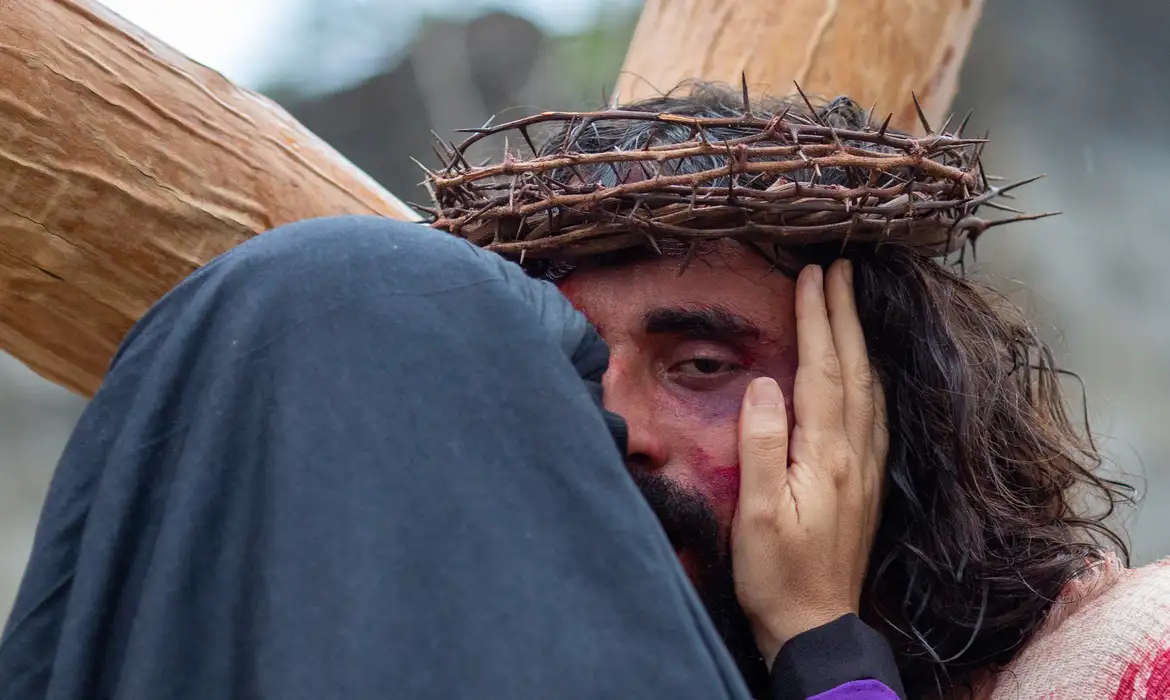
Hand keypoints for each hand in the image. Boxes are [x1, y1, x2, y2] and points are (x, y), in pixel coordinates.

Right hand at [730, 259, 888, 665]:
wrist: (815, 624)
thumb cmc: (776, 572)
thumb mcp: (758, 513)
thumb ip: (761, 445)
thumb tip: (765, 385)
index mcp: (826, 454)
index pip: (823, 370)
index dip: (818, 319)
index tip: (814, 274)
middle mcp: (855, 454)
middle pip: (854, 369)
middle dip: (845, 314)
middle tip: (840, 268)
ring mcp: (866, 468)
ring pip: (870, 387)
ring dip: (860, 339)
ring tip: (851, 303)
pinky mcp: (866, 482)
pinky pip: (875, 413)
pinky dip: (869, 377)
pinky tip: (866, 371)